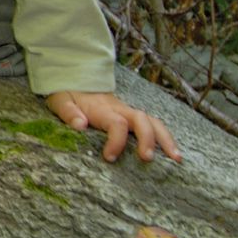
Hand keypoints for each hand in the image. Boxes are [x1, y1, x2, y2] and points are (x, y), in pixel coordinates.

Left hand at [44, 90, 180, 163]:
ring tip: (176, 159)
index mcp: (102, 109)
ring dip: (166, 139)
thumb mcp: (61, 101)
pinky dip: (165, 138)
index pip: (116, 123)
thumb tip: (80, 125)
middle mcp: (120, 110)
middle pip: (142, 120)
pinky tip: (173, 154)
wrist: (77, 78)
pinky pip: (154, 125)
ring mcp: (129, 112)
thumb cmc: (69, 94)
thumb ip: (69, 113)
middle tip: (147, 159)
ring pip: (154, 122)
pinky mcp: (132, 117)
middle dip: (148, 139)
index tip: (109, 157)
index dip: (116, 141)